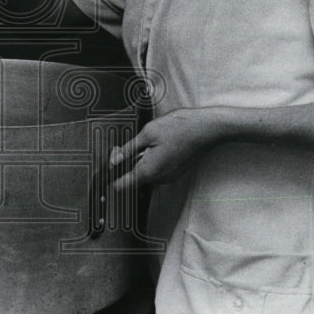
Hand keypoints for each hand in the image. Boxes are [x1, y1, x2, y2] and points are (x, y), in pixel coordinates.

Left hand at [110, 107, 227, 193]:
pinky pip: (157, 170)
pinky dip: (152, 160)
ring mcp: (169, 177)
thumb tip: (114, 160)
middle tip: (124, 146)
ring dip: (140, 160)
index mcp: (148, 171)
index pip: (122, 186)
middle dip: (126, 164)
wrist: (206, 128)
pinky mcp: (176, 172)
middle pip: (134, 178)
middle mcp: (159, 179)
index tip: (106, 168)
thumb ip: (128, 149)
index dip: (111, 177)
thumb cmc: (179, 128)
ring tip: (145, 142)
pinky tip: (156, 145)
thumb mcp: (147, 133)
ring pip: (146, 173)